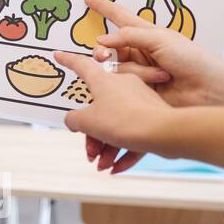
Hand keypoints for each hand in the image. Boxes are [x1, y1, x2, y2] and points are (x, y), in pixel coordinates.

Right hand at [51, 50, 174, 172]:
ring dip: (107, 147)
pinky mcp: (154, 116)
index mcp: (104, 80)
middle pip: (99, 107)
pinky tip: (116, 167)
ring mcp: (139, 100)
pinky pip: (134, 133)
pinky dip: (124, 151)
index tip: (59, 55)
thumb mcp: (88, 120)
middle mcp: (122, 86)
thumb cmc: (126, 119)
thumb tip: (74, 120)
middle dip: (92, 133)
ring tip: (102, 163)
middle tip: (89, 149)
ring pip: (117, 124)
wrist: (165, 132)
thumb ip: (74, 119)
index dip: (68, 60)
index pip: (82, 66)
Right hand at [71, 0, 223, 107]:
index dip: (104, 7)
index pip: (119, 16)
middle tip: (101, 54)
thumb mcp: (160, 39)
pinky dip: (138, 81)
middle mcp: (139, 51)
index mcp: (146, 33)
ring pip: (115, 66)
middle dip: (103, 51)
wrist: (206, 90)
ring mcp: (138, 70)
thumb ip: (129, 35)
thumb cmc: (191, 59)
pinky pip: (123, 82)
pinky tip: (156, 82)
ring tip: (160, 74)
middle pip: (109, 46)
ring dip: (135, 71)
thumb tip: (102, 40)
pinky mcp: (138, 88)